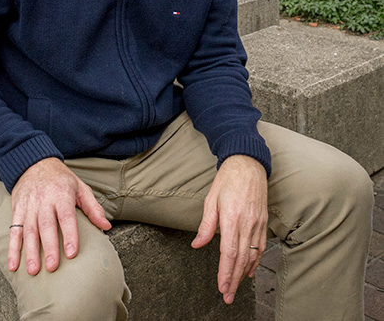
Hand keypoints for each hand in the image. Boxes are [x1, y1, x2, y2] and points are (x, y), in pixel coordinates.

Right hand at [8, 157, 110, 274]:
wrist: (34, 162)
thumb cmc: (60, 179)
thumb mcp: (80, 187)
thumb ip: (93, 208)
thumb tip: (106, 227)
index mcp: (61, 194)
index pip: (66, 216)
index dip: (69, 234)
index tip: (72, 252)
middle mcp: (44, 200)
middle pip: (46, 225)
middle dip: (49, 247)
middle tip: (52, 267)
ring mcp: (29, 205)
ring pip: (28, 229)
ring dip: (30, 251)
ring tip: (33, 270)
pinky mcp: (17, 209)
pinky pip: (14, 230)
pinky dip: (12, 248)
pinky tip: (13, 265)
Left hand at [191, 155, 267, 303]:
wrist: (248, 164)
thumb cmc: (228, 179)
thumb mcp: (211, 199)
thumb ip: (206, 225)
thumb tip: (198, 244)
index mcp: (232, 217)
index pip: (229, 252)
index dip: (226, 272)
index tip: (222, 287)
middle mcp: (247, 223)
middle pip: (241, 259)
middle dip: (234, 280)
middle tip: (228, 296)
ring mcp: (257, 223)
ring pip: (252, 255)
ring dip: (243, 274)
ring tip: (235, 287)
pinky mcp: (263, 221)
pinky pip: (260, 246)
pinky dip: (255, 261)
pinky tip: (248, 270)